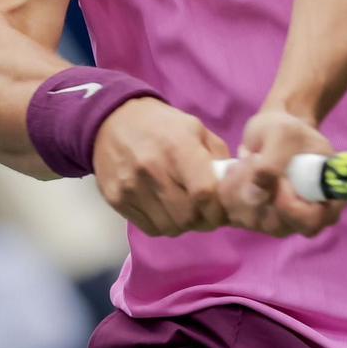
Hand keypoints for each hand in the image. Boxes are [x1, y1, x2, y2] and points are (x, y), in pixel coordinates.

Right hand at [92, 97, 231, 236]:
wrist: (112, 120)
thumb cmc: (161, 125)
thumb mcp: (195, 128)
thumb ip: (218, 157)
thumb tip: (234, 188)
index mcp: (177, 146)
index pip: (204, 193)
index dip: (218, 209)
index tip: (222, 210)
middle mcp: (151, 168)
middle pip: (188, 216)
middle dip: (204, 220)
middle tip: (207, 213)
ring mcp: (131, 186)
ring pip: (170, 227)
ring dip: (184, 224)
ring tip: (186, 210)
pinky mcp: (116, 199)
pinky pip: (150, 228)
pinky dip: (163, 224)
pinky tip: (165, 209)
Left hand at [220, 108, 340, 236]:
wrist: (270, 131)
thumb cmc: (286, 130)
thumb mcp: (283, 135)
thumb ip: (274, 162)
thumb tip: (257, 190)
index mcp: (327, 201)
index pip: (310, 222)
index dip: (288, 204)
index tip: (278, 178)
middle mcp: (304, 219)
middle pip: (277, 225)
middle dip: (258, 190)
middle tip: (255, 158)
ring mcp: (279, 222)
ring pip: (252, 220)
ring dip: (241, 185)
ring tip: (247, 158)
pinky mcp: (255, 219)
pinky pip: (235, 214)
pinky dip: (230, 188)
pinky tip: (236, 168)